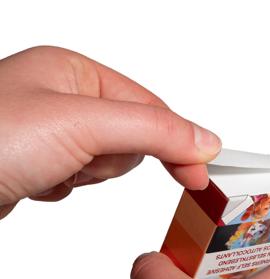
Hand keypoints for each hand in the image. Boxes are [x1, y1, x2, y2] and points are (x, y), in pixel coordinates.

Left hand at [0, 46, 220, 218]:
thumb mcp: (84, 124)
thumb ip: (153, 130)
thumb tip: (204, 139)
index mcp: (75, 71)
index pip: (151, 107)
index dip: (178, 141)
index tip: (199, 174)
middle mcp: (64, 96)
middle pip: (131, 137)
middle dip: (113, 159)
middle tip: (83, 162)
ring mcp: (52, 131)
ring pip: (109, 161)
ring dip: (89, 174)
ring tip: (52, 171)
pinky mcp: (41, 162)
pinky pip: (82, 178)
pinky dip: (68, 187)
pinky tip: (38, 183)